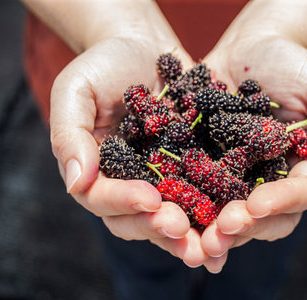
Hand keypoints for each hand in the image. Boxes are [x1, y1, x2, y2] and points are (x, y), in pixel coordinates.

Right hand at [49, 28, 227, 269]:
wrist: (143, 46)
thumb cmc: (103, 64)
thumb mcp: (76, 90)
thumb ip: (69, 135)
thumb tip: (77, 183)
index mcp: (98, 173)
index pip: (103, 199)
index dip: (124, 202)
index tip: (149, 199)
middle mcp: (129, 184)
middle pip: (138, 219)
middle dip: (160, 228)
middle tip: (183, 232)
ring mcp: (162, 180)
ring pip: (173, 217)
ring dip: (191, 236)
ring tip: (212, 248)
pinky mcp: (192, 170)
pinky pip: (204, 196)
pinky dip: (217, 213)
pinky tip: (237, 226)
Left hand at [200, 34, 306, 264]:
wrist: (249, 49)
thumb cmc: (293, 65)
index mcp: (302, 171)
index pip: (298, 196)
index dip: (279, 204)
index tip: (257, 205)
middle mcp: (269, 183)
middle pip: (262, 218)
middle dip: (243, 227)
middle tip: (221, 231)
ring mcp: (235, 179)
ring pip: (227, 215)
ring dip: (212, 230)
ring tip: (196, 239)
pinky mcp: (205, 168)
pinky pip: (195, 192)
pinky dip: (184, 208)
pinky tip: (168, 217)